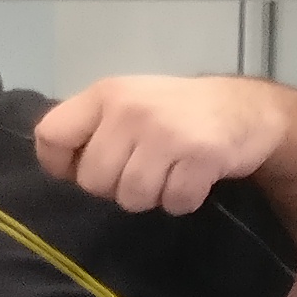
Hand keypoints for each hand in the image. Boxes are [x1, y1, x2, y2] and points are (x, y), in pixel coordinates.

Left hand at [36, 75, 287, 215]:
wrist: (246, 108)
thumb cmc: (176, 111)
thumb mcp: (127, 103)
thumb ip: (93, 128)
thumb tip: (59, 168)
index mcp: (104, 94)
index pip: (51, 135)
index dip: (61, 164)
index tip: (81, 170)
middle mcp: (130, 109)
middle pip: (93, 181)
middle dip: (114, 188)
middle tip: (140, 172)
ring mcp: (166, 132)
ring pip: (132, 197)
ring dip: (151, 196)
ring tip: (168, 174)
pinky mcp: (201, 155)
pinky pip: (173, 202)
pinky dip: (182, 200)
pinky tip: (191, 179)